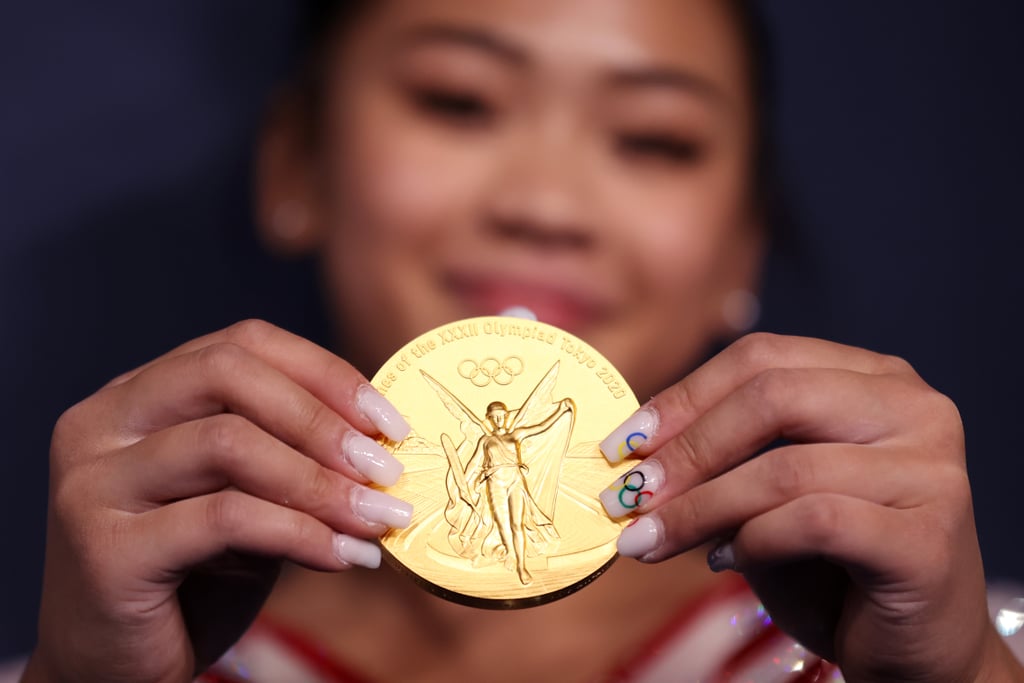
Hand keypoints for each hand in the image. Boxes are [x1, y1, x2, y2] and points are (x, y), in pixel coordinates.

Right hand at [26, 320, 412, 682]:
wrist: (115, 669)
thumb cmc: (191, 577)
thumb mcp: (249, 498)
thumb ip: (291, 457)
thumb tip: (382, 441)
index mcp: (136, 394)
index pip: (242, 345)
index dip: (325, 374)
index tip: (389, 422)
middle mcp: (102, 422)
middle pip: (228, 373)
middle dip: (323, 419)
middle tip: (387, 468)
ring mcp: (92, 481)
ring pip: (228, 442)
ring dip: (322, 482)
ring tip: (379, 518)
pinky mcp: (104, 547)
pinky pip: (225, 517)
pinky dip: (301, 533)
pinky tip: (346, 556)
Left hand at [599, 333, 1018, 681]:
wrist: (913, 650)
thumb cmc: (831, 565)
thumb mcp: (769, 491)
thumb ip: (723, 455)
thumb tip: (632, 448)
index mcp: (875, 378)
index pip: (762, 359)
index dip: (683, 396)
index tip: (622, 443)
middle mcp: (914, 409)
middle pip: (772, 396)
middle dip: (685, 448)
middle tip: (627, 494)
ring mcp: (931, 469)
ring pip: (784, 467)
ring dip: (698, 508)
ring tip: (650, 541)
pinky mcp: (928, 537)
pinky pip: (814, 520)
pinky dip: (753, 541)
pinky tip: (726, 561)